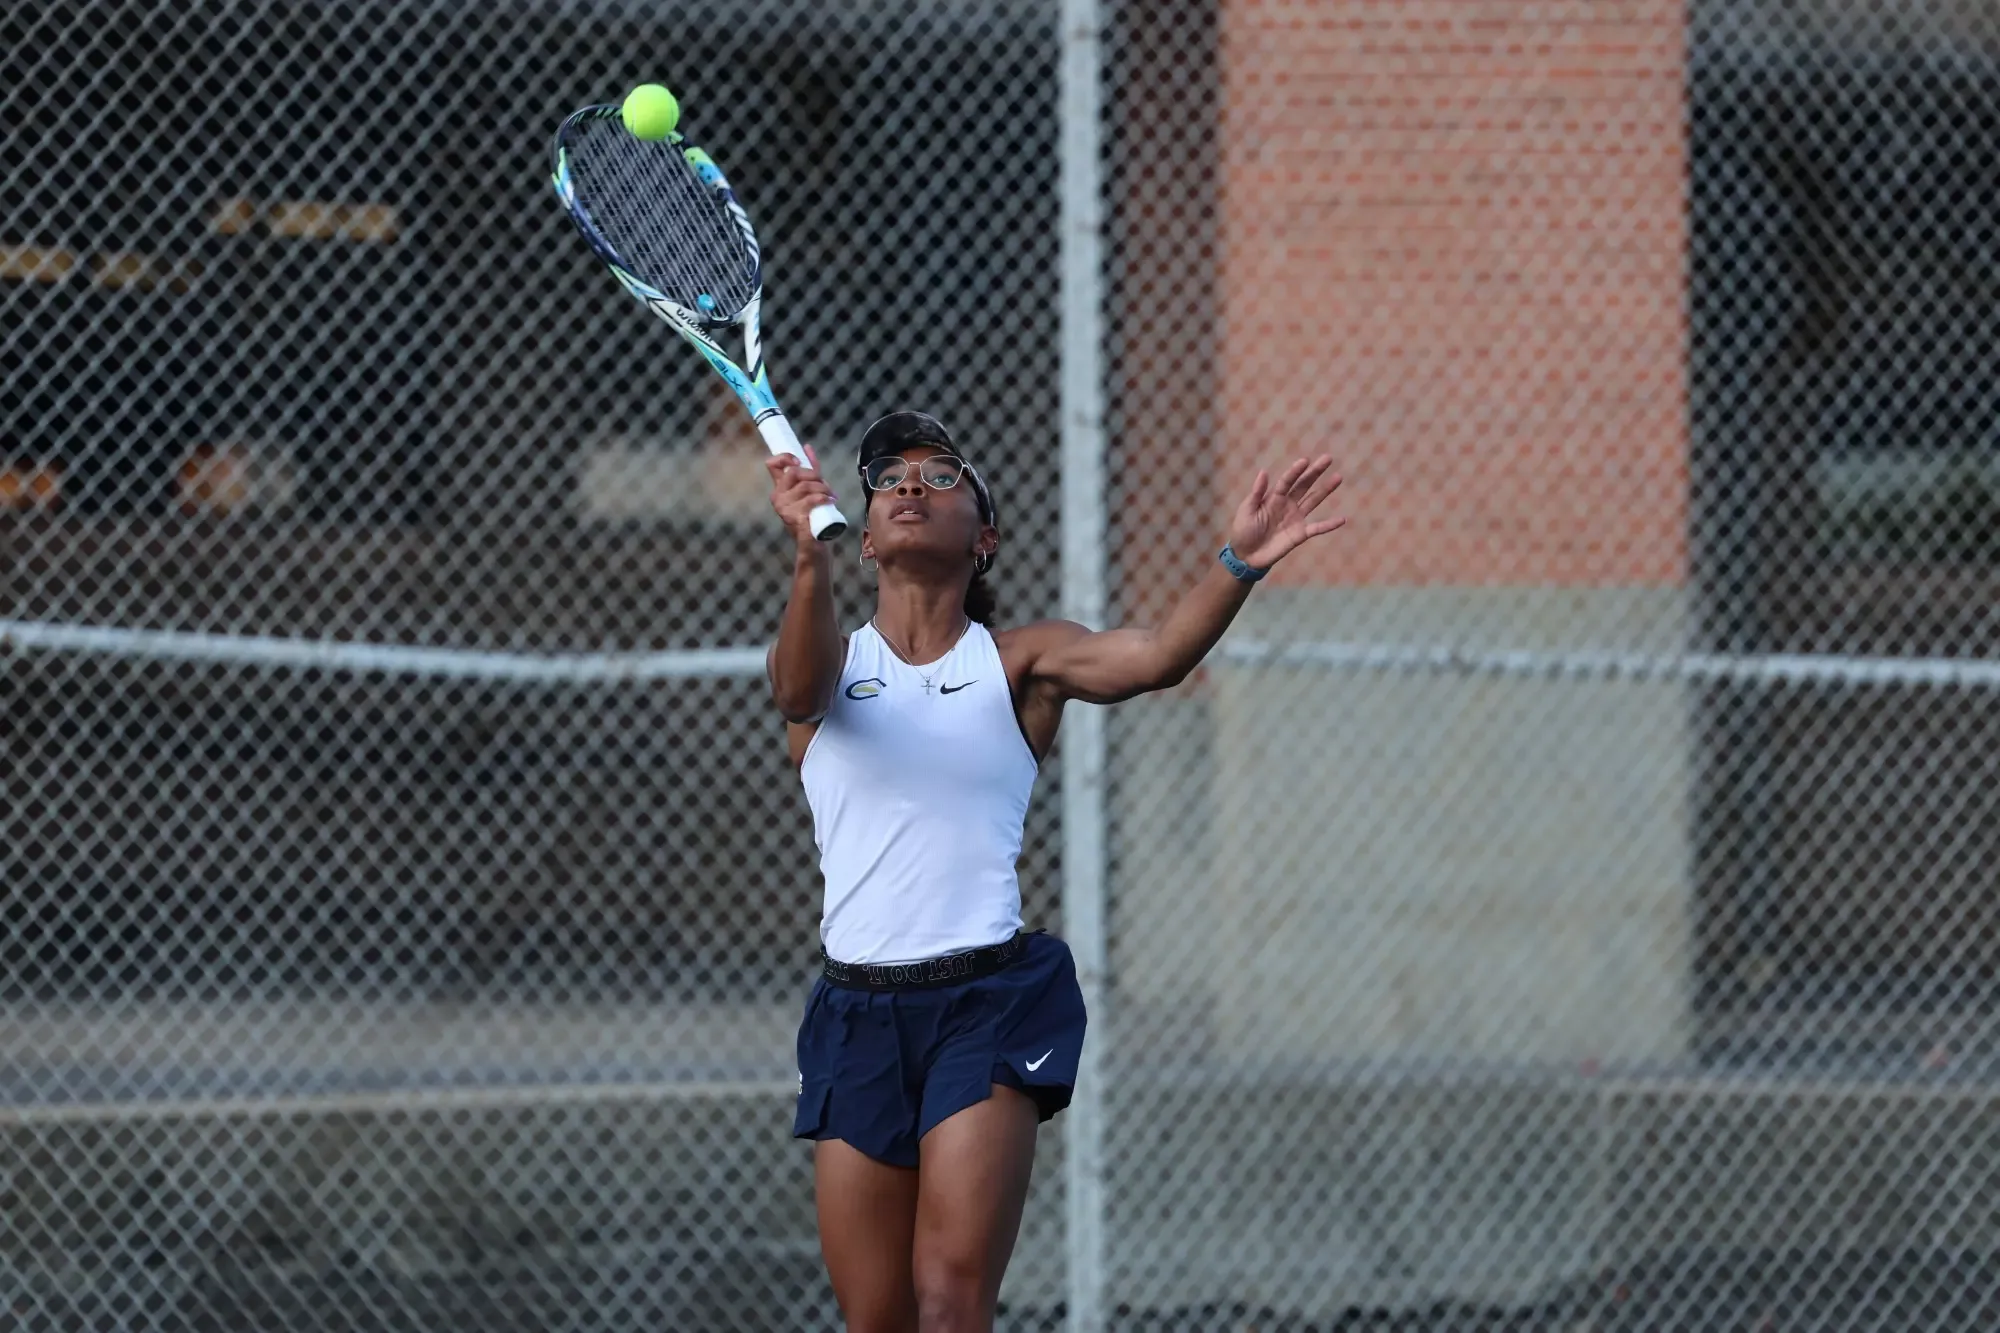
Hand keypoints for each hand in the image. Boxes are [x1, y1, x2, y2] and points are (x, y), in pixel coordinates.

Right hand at [765, 448, 838, 550]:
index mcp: (779, 488)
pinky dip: (824, 498)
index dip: (786, 457)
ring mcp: (784, 509)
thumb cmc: (813, 515)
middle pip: (794, 473)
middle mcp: (777, 498)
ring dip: (823, 488)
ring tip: (831, 496)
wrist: (814, 542)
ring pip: (805, 486)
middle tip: (825, 485)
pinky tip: (831, 501)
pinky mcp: (794, 518)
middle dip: (814, 475)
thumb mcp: (811, 488)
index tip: (800, 461)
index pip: (772, 464)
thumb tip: (807, 447)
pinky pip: (810, 501)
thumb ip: (810, 469)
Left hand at [1225, 455, 1345, 571]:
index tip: (1306, 460)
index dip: (1296, 471)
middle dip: (1315, 472)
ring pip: (1314, 500)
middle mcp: (1287, 504)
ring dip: (1326, 490)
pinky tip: (1342, 519)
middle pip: (1304, 485)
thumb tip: (1264, 471)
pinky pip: (1317, 528)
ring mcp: (1295, 518)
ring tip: (1338, 477)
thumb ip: (1256, 493)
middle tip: (1328, 458)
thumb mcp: (1246, 510)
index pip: (1287, 481)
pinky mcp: (1300, 534)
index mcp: (1273, 497)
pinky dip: (1329, 525)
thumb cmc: (1243, 531)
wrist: (1246, 555)